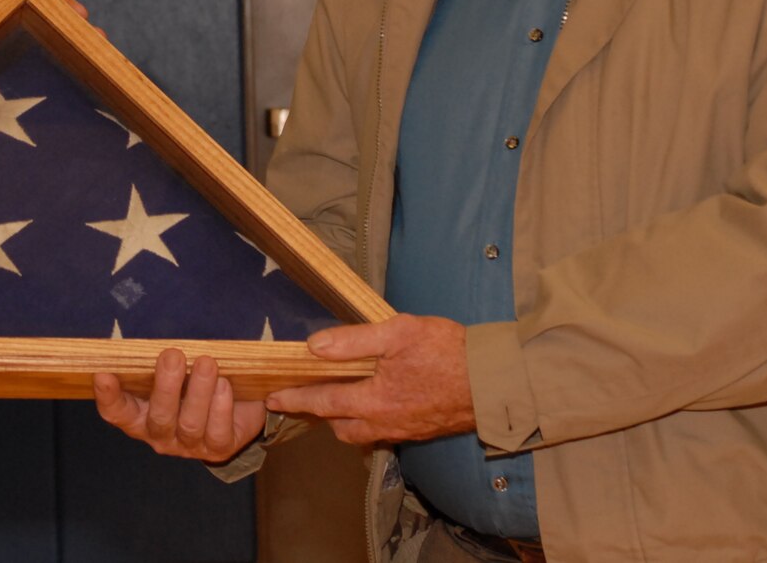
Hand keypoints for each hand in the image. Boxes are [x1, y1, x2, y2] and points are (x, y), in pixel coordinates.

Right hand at [94, 348, 266, 463]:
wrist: (237, 409)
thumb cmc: (194, 382)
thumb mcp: (175, 372)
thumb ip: (163, 361)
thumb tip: (159, 334)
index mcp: (140, 415)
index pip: (117, 411)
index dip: (108, 396)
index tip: (103, 374)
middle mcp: (160, 434)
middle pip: (158, 417)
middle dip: (166, 385)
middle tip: (173, 355)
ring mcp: (188, 445)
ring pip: (189, 424)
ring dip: (198, 391)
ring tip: (207, 363)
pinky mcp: (218, 448)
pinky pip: (217, 433)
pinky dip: (220, 407)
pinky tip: (224, 385)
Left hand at [267, 314, 474, 444]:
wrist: (494, 381)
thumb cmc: (448, 351)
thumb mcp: (398, 332)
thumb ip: (354, 340)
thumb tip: (315, 346)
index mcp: (374, 400)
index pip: (323, 401)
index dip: (295, 398)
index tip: (272, 398)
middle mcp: (385, 422)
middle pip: (339, 425)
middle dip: (316, 413)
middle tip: (298, 398)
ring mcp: (404, 430)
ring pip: (361, 433)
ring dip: (343, 420)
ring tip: (333, 401)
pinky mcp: (420, 431)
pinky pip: (383, 433)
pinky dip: (367, 422)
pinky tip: (371, 404)